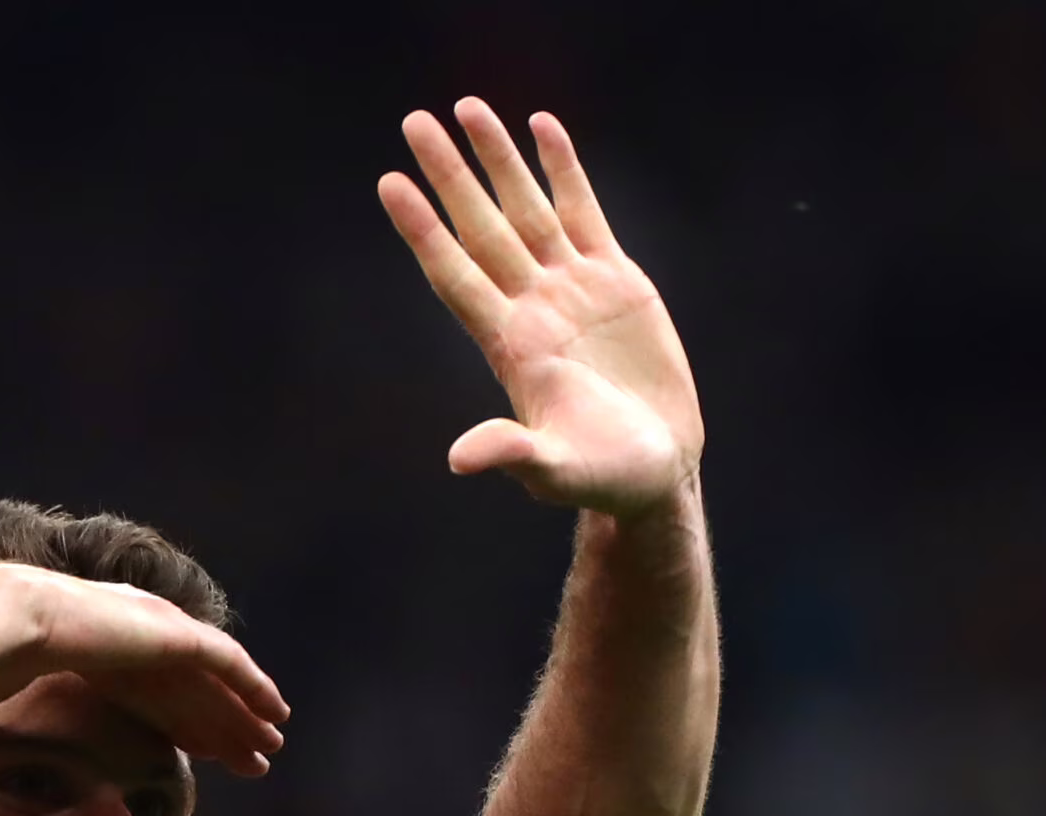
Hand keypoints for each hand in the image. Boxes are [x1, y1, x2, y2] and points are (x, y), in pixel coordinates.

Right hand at [0, 567, 289, 776]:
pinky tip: (273, 712)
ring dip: (243, 712)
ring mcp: (146, 629)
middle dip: (219, 724)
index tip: (198, 760)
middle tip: (253, 759)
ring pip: (212, 678)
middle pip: (184, 688)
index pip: (140, 693)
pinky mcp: (163, 631)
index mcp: (84, 650)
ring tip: (270, 746)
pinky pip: (221, 662)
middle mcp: (121, 636)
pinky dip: (249, 686)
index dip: (172, 725)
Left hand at [380, 99, 703, 515]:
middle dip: (449, 175)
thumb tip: (460, 458)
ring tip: (469, 107)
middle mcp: (531, 307)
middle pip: (480, 227)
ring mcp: (570, 288)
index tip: (390, 184)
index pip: (456, 274)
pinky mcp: (615, 279)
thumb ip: (512, 457)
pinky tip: (542, 129)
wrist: (655, 468)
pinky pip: (581, 212)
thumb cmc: (603, 478)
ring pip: (526, 208)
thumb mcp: (557, 472)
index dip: (423, 230)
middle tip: (413, 121)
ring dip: (497, 160)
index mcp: (511, 345)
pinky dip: (563, 170)